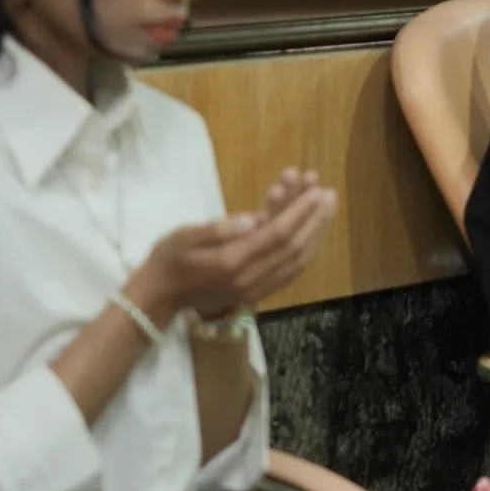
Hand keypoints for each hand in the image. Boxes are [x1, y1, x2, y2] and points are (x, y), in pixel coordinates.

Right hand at [128, 171, 338, 321]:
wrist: (159, 299)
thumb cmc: (167, 261)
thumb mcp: (181, 238)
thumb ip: (216, 229)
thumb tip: (251, 218)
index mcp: (232, 261)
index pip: (277, 235)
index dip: (300, 212)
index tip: (317, 192)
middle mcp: (249, 278)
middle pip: (293, 248)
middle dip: (315, 220)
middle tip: (331, 196)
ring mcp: (255, 288)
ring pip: (295, 261)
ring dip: (315, 234)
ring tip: (327, 210)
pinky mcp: (256, 292)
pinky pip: (288, 273)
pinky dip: (305, 253)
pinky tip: (314, 236)